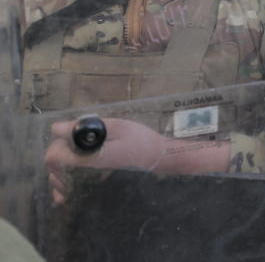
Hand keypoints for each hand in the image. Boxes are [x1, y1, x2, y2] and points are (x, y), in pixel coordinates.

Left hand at [44, 118, 169, 204]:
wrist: (156, 157)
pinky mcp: (94, 188)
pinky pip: (70, 192)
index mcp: (88, 159)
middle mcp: (85, 175)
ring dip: (60, 166)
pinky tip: (65, 187)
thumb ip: (84, 127)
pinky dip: (64, 187)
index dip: (56, 143)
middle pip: (54, 167)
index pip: (53, 157)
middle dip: (59, 151)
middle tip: (74, 139)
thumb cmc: (139, 140)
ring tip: (73, 154)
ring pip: (60, 179)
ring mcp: (89, 184)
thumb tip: (56, 128)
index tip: (69, 134)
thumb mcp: (115, 126)